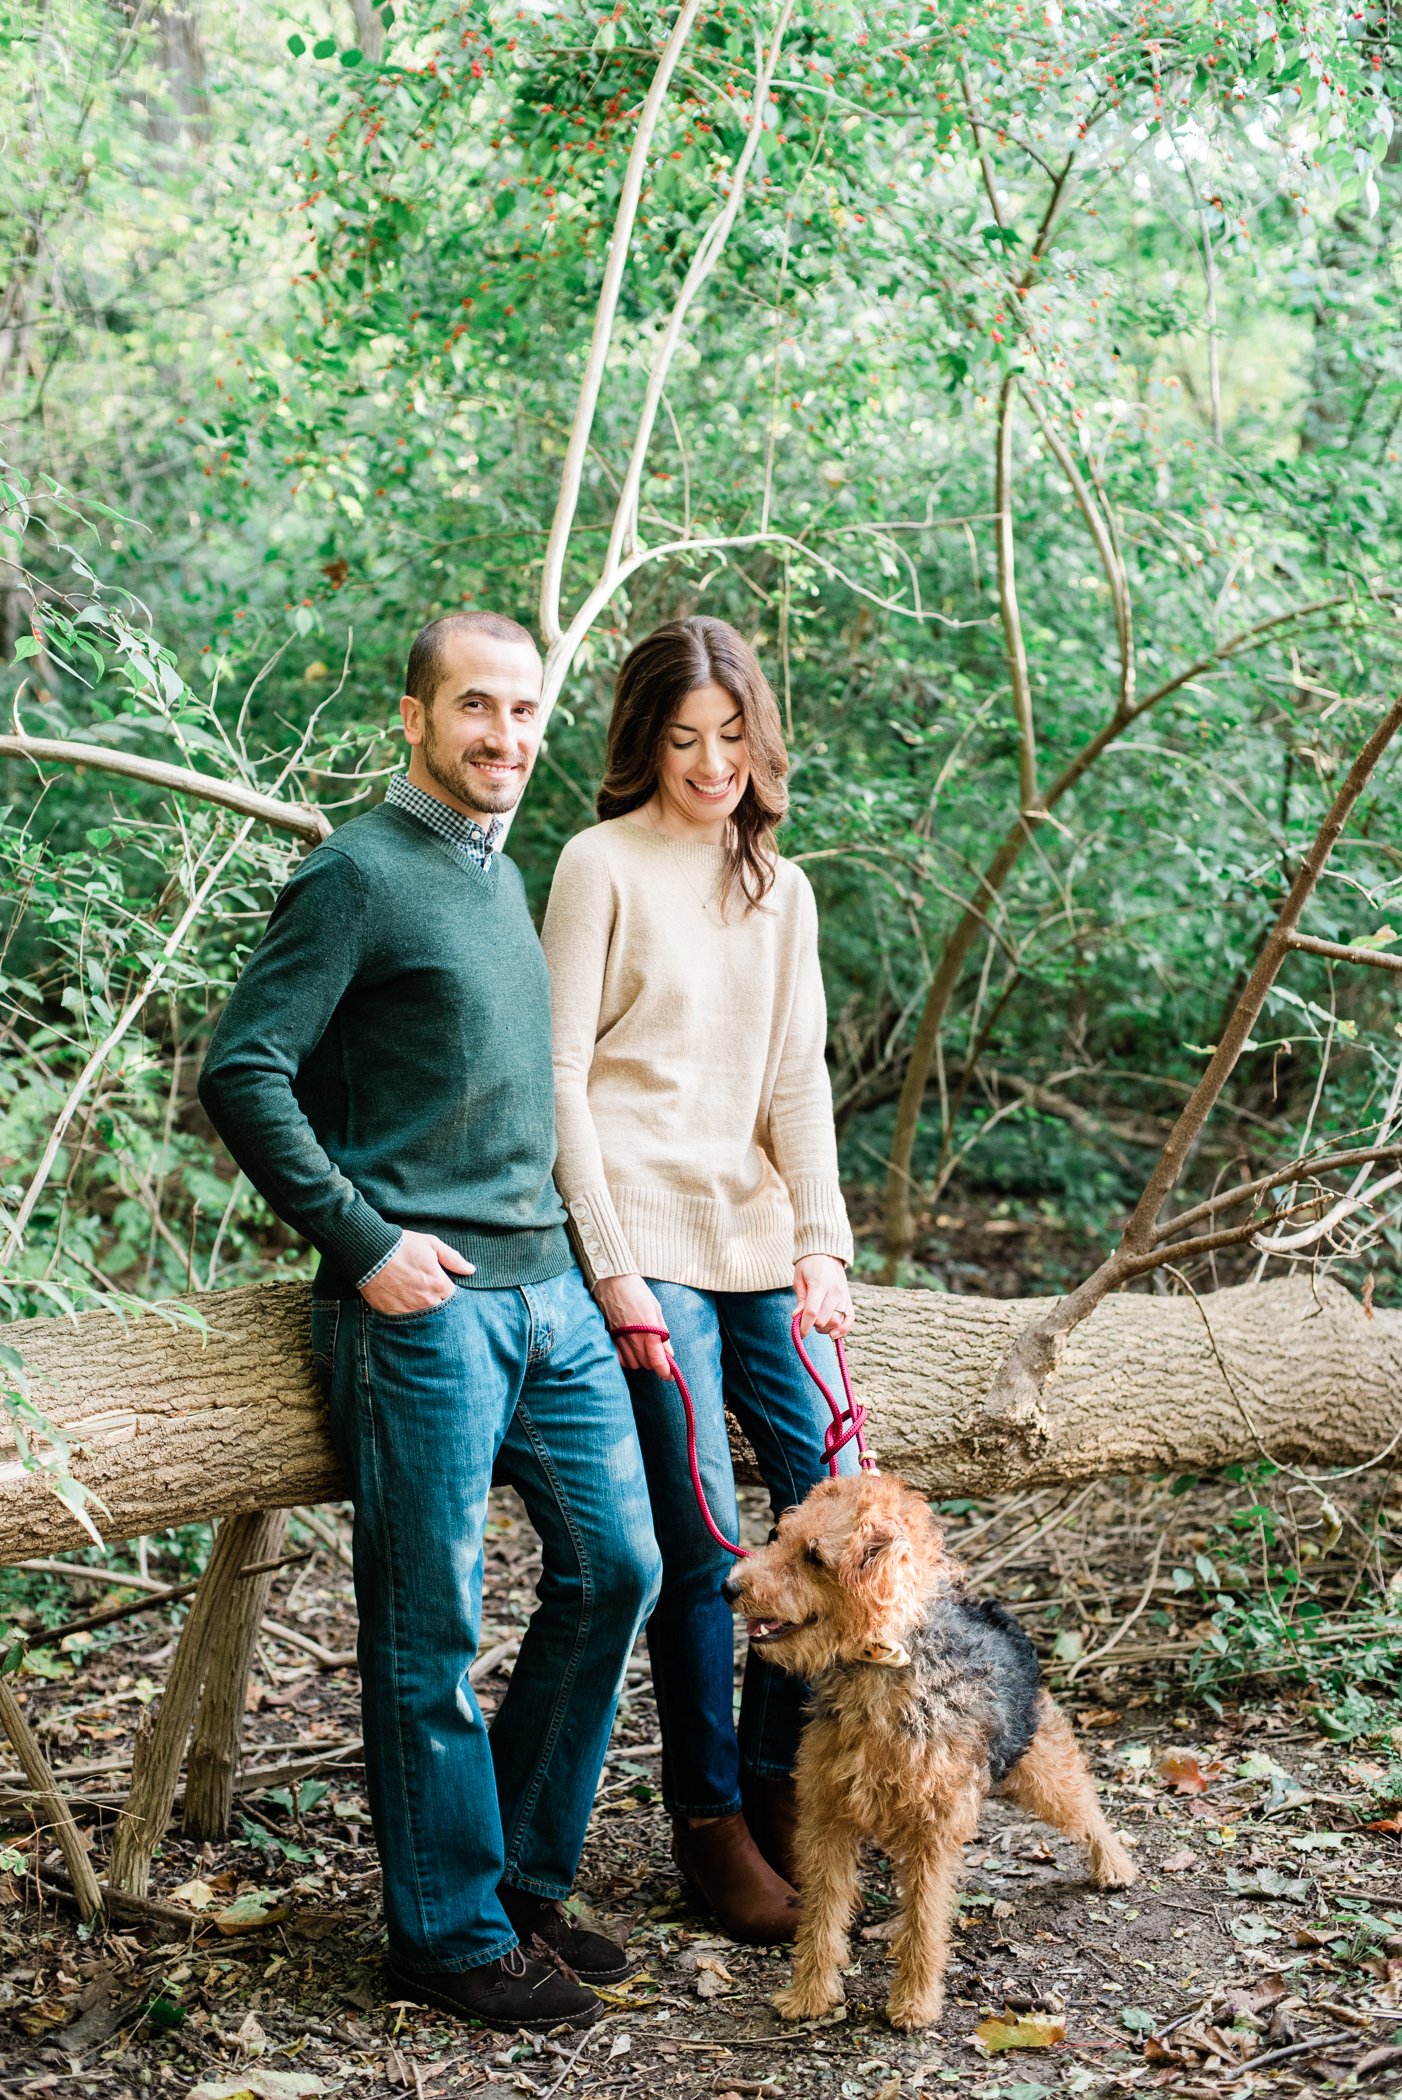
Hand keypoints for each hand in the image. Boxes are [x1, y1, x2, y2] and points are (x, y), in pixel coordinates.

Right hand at [359, 1231, 474, 1313]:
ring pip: (423, 1315)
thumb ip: (453, 1259)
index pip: (452, 1296)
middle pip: (439, 1308)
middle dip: (435, 1300)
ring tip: (412, 1294)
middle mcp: (427, 1301)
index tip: (439, 1283)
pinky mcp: (394, 1314)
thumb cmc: (402, 1246)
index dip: (446, 1289)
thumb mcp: (431, 1245)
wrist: (371, 1253)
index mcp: (439, 1285)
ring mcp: (410, 1310)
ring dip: (421, 1308)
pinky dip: (406, 1312)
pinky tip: (401, 1300)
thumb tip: (470, 1270)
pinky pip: (406, 1319)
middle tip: (424, 1289)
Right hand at [593, 1273, 672, 1378]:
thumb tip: (669, 1353)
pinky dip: (626, 1358)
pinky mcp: (609, 1338)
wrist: (612, 1280)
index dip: (665, 1372)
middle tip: (655, 1350)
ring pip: (633, 1364)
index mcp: (649, 1329)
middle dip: (653, 1361)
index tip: (669, 1376)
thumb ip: (662, 1333)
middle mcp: (633, 1338)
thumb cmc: (636, 1291)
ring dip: (640, 1359)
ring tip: (642, 1345)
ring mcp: (620, 1339)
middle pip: (646, 1364)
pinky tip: (630, 1348)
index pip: (657, 1360)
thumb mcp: (655, 1309)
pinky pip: (619, 1359)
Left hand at [794, 1254, 852, 1338]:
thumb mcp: (799, 1279)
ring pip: (836, 1322)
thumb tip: (796, 1317)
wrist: (826, 1253)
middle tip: (807, 1321)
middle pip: (824, 1319)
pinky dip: (843, 1330)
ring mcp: (844, 1296)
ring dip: (825, 1328)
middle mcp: (834, 1291)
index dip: (804, 1326)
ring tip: (817, 1323)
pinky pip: (850, 1319)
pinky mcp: (849, 1299)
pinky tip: (833, 1335)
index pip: (812, 1312)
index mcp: (819, 1285)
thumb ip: (800, 1299)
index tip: (799, 1334)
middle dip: (813, 1326)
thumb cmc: (808, 1266)